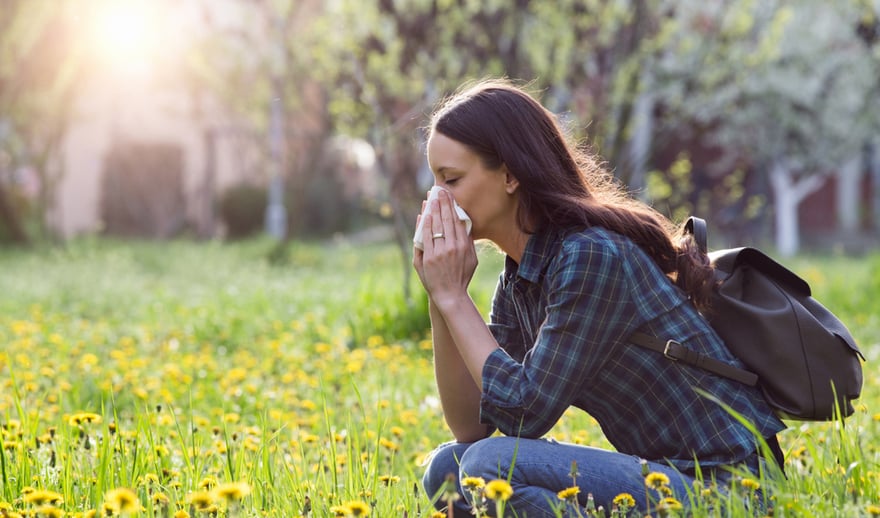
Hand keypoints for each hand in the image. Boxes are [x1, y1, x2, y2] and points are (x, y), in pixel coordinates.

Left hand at [413, 189, 477, 308]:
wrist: (450, 295)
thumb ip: (469, 242)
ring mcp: (440, 252)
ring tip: (430, 198)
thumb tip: (465, 225)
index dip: (452, 206)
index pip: (458, 220)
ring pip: (436, 225)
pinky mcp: (429, 257)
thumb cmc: (462, 277)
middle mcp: (453, 247)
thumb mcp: (472, 260)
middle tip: (439, 190)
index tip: (449, 195)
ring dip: (433, 209)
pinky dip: (425, 224)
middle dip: (442, 203)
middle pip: (447, 219)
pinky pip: (426, 236)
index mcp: (464, 246)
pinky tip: (424, 214)